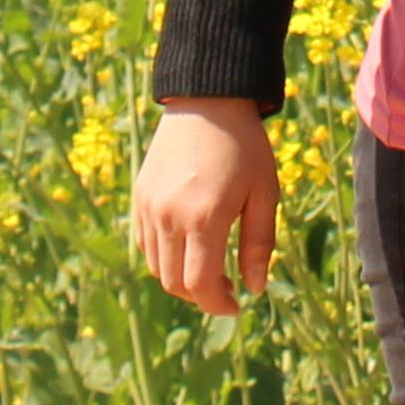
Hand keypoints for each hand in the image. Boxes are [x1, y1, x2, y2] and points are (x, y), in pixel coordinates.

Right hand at [131, 99, 281, 316]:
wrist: (208, 100)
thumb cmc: (245, 147)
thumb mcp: (264, 194)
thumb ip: (259, 245)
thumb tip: (254, 290)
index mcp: (205, 218)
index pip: (200, 284)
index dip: (217, 304)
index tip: (236, 305)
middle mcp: (170, 216)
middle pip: (174, 282)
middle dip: (201, 295)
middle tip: (226, 287)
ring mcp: (149, 206)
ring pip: (156, 266)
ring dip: (181, 277)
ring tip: (208, 266)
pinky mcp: (140, 196)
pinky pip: (145, 243)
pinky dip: (164, 256)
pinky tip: (188, 245)